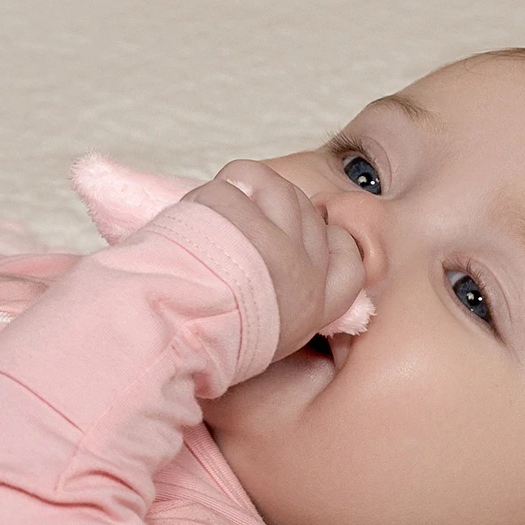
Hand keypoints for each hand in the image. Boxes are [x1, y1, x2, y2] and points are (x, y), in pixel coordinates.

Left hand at [186, 162, 370, 355]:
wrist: (174, 339)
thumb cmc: (210, 341)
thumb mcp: (267, 338)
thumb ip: (287, 305)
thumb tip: (282, 273)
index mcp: (315, 307)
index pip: (350, 263)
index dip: (333, 239)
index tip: (303, 233)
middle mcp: (306, 275)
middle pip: (308, 214)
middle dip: (273, 206)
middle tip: (235, 220)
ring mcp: (278, 246)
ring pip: (278, 189)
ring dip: (246, 188)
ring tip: (213, 209)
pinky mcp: (247, 224)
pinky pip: (239, 183)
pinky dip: (215, 190)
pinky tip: (195, 210)